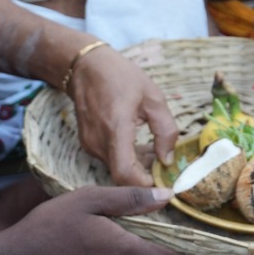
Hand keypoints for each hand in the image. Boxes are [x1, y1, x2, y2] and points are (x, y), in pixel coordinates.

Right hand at [68, 46, 177, 187]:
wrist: (86, 67)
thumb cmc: (121, 77)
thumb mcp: (153, 97)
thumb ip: (165, 130)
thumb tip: (167, 159)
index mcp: (116, 129)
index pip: (125, 173)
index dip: (144, 187)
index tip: (164, 187)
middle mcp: (98, 142)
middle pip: (121, 176)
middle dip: (145, 179)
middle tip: (166, 173)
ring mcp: (89, 144)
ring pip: (116, 169)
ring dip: (137, 169)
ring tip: (155, 155)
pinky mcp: (87, 144)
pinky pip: (110, 160)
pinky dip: (126, 160)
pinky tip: (139, 147)